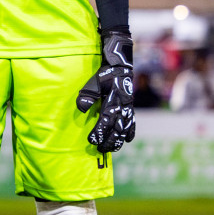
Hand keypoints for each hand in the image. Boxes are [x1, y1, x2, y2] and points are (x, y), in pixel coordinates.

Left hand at [77, 30, 135, 152]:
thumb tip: (81, 109)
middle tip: (100, 149)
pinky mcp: (131, 106)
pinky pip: (133, 121)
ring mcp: (129, 107)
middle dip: (109, 140)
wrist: (121, 64)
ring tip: (112, 149)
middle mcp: (123, 106)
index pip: (106, 120)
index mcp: (113, 100)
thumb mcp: (93, 81)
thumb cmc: (104, 74)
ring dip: (119, 139)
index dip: (99, 131)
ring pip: (126, 127)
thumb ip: (87, 95)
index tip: (91, 140)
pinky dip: (131, 131)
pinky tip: (128, 140)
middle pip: (117, 128)